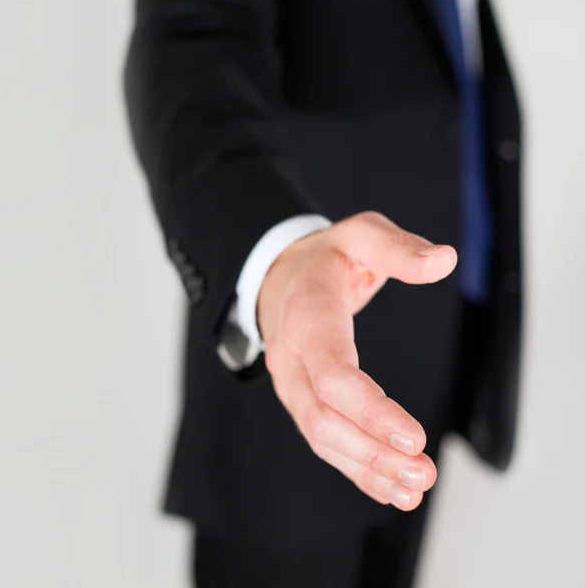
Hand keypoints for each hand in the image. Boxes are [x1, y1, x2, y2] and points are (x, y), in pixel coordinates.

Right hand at [258, 211, 456, 509]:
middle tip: (423, 473)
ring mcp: (291, 382)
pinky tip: (387, 486)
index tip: (415, 438)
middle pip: (323, 417)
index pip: (333, 373)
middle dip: (373, 452)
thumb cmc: (326, 258)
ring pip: (320, 437)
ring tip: (412, 489)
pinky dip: (353, 467)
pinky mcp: (301, 397)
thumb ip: (399, 248)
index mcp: (308, 314)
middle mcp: (291, 356)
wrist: (281, 276)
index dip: (371, 411)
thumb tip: (444, 260)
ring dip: (366, 468)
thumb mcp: (361, 235)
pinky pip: (322, 439)